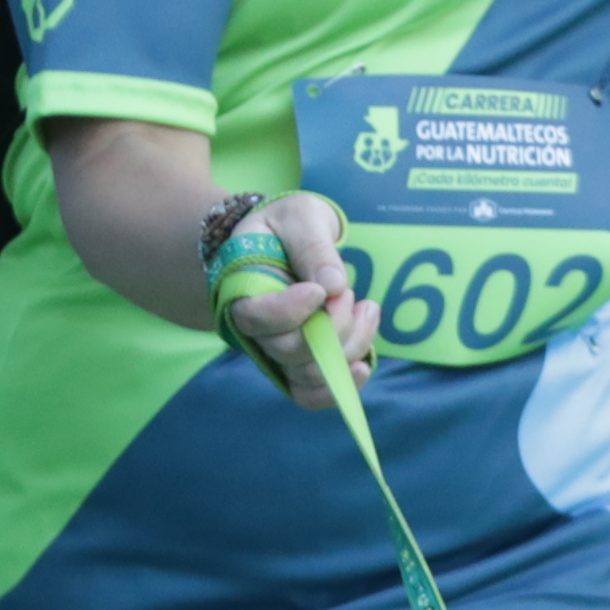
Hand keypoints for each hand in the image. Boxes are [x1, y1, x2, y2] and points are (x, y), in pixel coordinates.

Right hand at [215, 190, 378, 413]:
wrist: (287, 238)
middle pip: (288, 351)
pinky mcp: (301, 362)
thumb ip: (313, 246)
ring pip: (308, 374)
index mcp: (242, 289)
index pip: (255, 317)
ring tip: (367, 309)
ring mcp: (278, 349)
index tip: (319, 290)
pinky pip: (313, 393)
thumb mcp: (300, 217)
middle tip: (349, 292)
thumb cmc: (288, 224)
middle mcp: (256, 329)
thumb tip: (334, 285)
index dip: (289, 312)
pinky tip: (364, 365)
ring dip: (348, 348)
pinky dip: (341, 386)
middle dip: (332, 326)